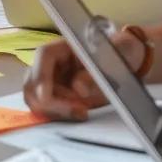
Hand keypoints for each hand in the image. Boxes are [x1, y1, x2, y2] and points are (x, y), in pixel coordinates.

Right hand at [24, 29, 149, 120]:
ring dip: (55, 110)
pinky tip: (79, 113)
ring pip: (36, 99)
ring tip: (82, 112)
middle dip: (50, 102)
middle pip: (33, 82)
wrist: (129, 61)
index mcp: (64, 45)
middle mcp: (52, 62)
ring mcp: (51, 79)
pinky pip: (46, 109)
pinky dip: (58, 115)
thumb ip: (95, 74)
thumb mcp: (114, 60)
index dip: (40, 77)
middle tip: (78, 111)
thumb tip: (78, 88)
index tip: (46, 97)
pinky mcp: (56, 95)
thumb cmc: (120, 53)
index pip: (43, 56)